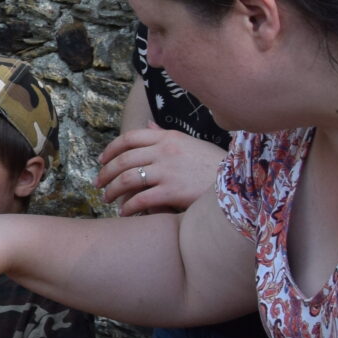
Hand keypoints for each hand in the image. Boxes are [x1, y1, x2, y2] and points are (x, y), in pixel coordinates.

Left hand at [98, 127, 225, 215]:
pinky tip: (125, 213)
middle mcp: (165, 151)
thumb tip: (148, 124)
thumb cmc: (215, 164)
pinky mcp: (172, 191)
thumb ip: (166, 135)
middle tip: (98, 184)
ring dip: (112, 191)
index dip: (111, 149)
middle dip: (106, 173)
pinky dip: (128, 207)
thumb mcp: (191, 143)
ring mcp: (168, 170)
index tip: (101, 160)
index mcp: (168, 137)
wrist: (239, 182)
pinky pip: (140, 199)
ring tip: (107, 199)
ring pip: (127, 179)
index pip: (130, 138)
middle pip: (123, 159)